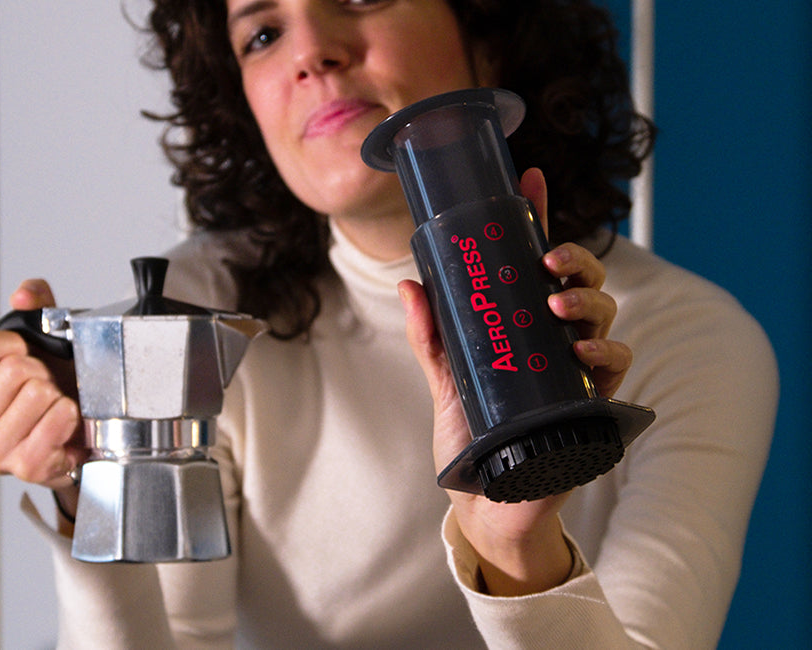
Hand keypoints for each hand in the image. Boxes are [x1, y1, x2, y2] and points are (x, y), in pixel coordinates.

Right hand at [0, 280, 84, 498]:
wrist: (78, 440)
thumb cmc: (52, 394)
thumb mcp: (42, 344)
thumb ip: (37, 307)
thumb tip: (25, 294)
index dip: (8, 342)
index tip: (24, 354)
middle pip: (14, 369)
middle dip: (42, 371)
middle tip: (46, 388)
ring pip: (39, 392)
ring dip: (59, 395)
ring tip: (55, 408)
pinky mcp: (27, 467)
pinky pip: (58, 419)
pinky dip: (71, 415)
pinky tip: (66, 424)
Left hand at [398, 168, 631, 595]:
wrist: (484, 503)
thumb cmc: (470, 439)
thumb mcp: (444, 380)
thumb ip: (430, 336)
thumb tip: (410, 284)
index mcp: (521, 324)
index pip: (534, 263)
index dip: (537, 218)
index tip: (529, 177)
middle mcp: (554, 340)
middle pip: (579, 281)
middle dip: (573, 258)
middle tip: (549, 258)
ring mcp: (576, 370)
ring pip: (602, 316)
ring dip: (587, 300)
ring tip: (559, 304)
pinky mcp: (592, 406)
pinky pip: (613, 368)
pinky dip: (604, 355)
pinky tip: (583, 354)